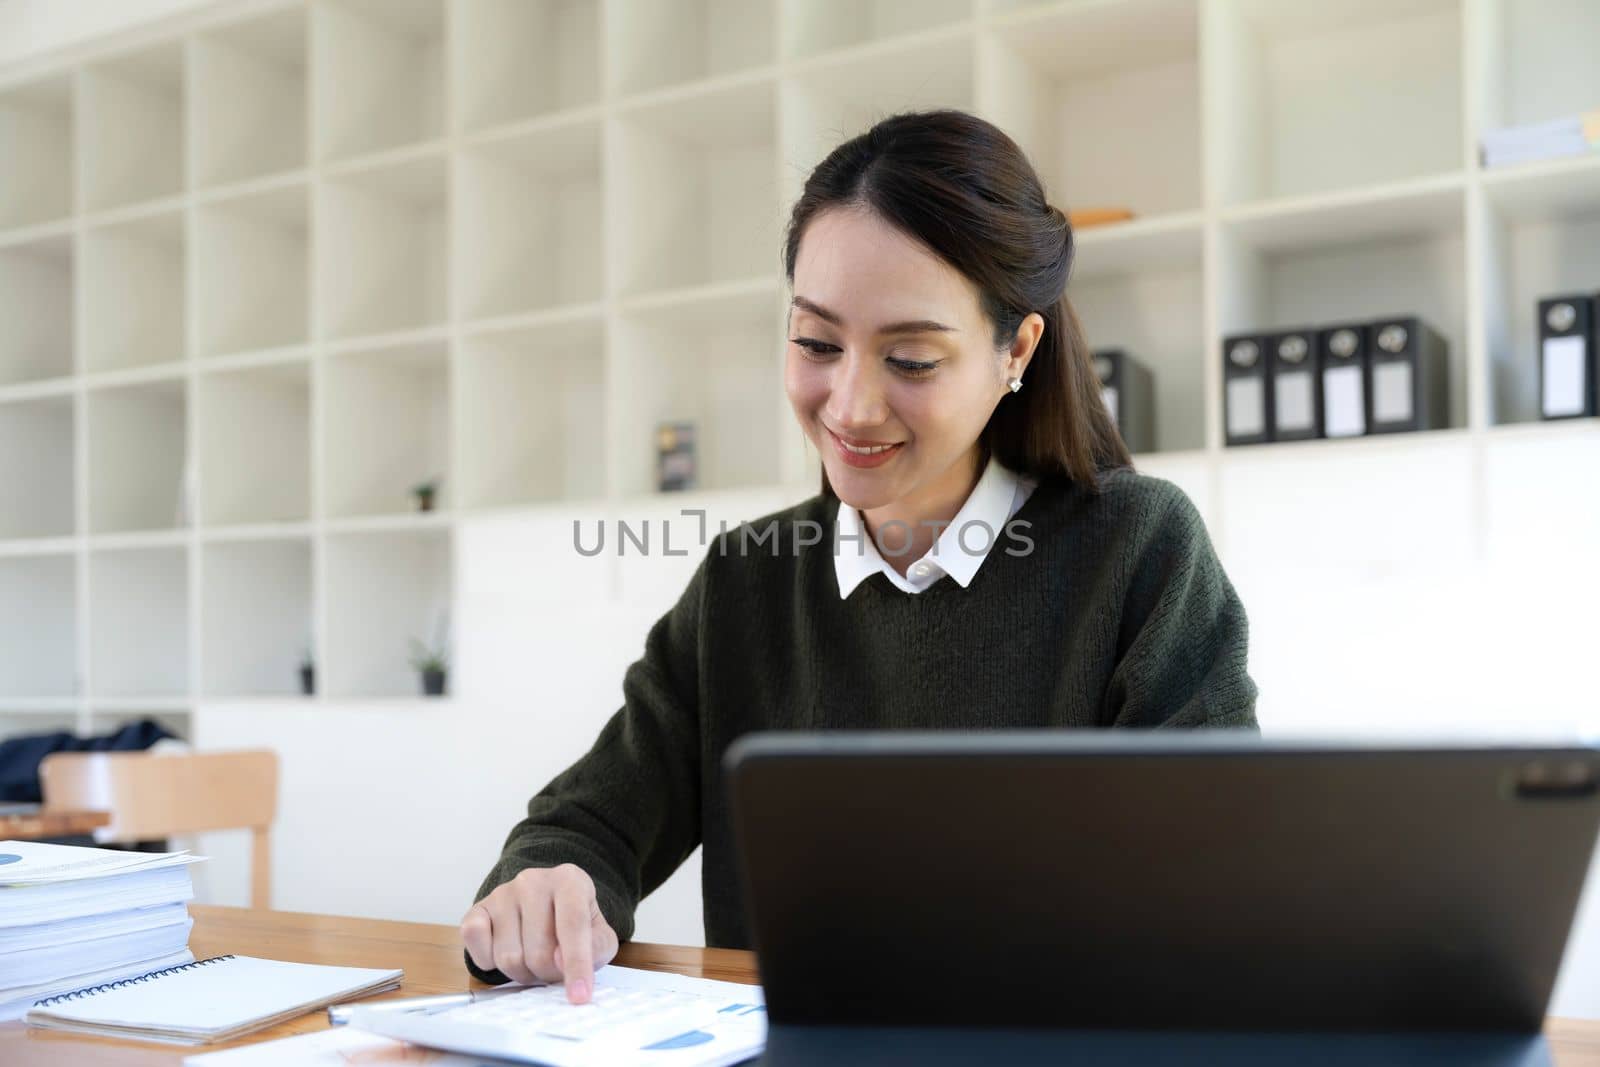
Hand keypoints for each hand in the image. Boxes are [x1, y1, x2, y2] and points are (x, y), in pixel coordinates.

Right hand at [460, 864, 619, 1003]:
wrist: (544, 905)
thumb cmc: (574, 925)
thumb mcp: (599, 935)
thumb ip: (595, 948)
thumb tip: (560, 960)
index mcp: (569, 881)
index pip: (573, 926)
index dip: (577, 964)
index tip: (579, 997)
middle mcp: (533, 881)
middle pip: (538, 952)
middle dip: (547, 974)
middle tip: (553, 969)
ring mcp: (501, 894)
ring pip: (508, 957)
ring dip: (522, 972)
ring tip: (532, 959)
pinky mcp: (477, 909)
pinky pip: (478, 948)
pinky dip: (491, 964)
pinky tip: (504, 951)